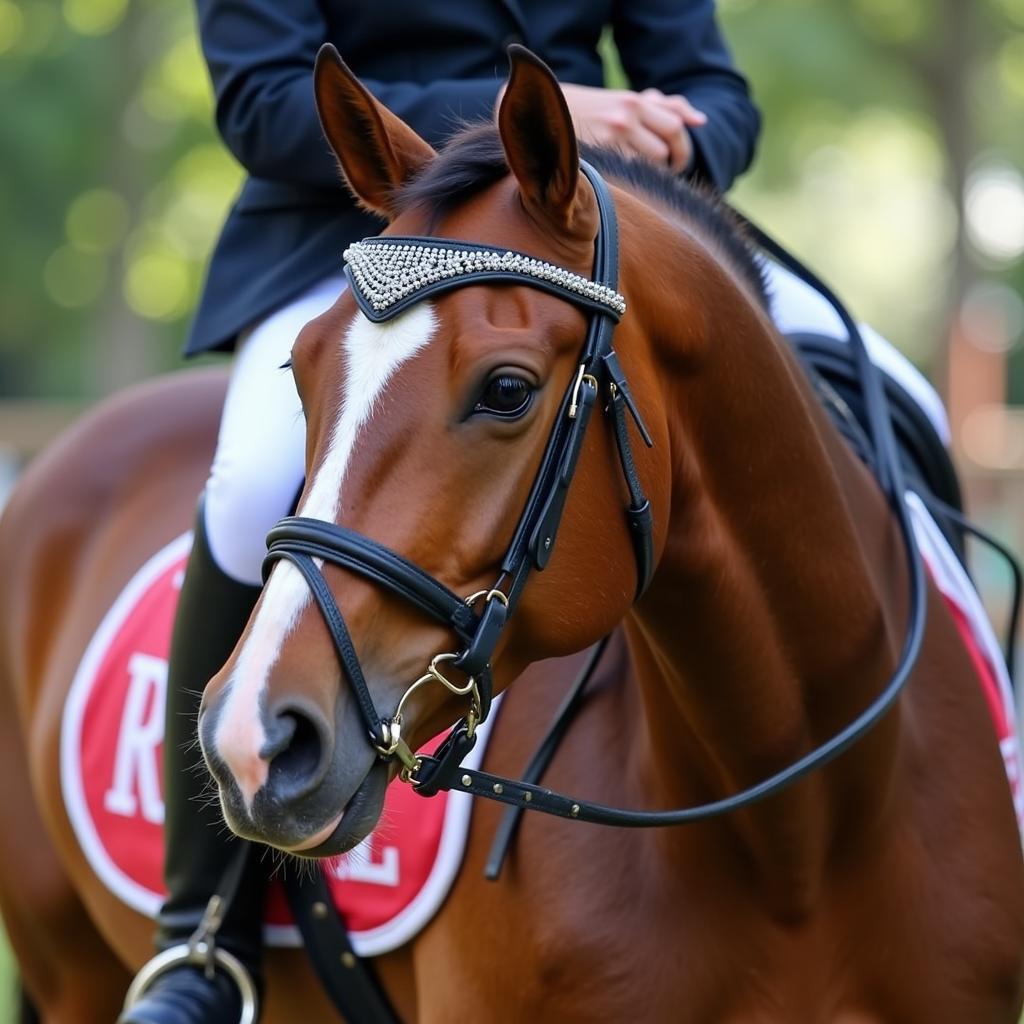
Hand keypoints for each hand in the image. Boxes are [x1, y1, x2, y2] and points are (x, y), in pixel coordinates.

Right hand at [560, 84, 706, 172]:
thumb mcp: (624, 102)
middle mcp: (626, 115)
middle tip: (666, 174)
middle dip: (673, 163)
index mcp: (634, 101)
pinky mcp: (599, 153)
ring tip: (640, 176)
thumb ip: (663, 106)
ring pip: (651, 163)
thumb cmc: (590, 112)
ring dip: (652, 173)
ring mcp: (612, 135)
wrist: (543, 114)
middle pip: (668, 145)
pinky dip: (630, 179)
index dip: (683, 150)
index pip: (676, 126)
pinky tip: (620, 180)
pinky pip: (629, 173)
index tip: (677, 163)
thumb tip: (701, 120)